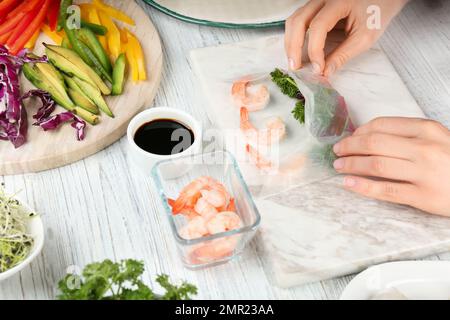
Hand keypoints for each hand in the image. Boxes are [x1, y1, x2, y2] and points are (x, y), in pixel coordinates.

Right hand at [285, 0, 407, 75]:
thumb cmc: (376, 14)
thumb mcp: (365, 37)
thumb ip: (343, 55)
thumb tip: (325, 72)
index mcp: (339, 2)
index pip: (318, 26)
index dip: (315, 50)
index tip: (318, 69)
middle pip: (298, 21)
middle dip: (294, 47)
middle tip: (295, 68)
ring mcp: (317, 2)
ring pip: (293, 20)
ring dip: (290, 43)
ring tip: (294, 62)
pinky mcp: (315, 8)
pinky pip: (298, 21)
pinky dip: (294, 37)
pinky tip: (297, 52)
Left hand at [332, 117, 449, 216]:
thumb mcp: (437, 138)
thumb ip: (408, 134)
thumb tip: (367, 135)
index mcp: (427, 129)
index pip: (382, 125)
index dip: (359, 132)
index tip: (349, 138)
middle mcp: (424, 148)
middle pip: (374, 144)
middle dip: (349, 147)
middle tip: (336, 151)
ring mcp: (424, 172)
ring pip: (375, 165)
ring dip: (350, 165)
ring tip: (338, 166)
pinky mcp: (423, 196)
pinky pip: (385, 190)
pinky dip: (361, 186)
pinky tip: (347, 183)